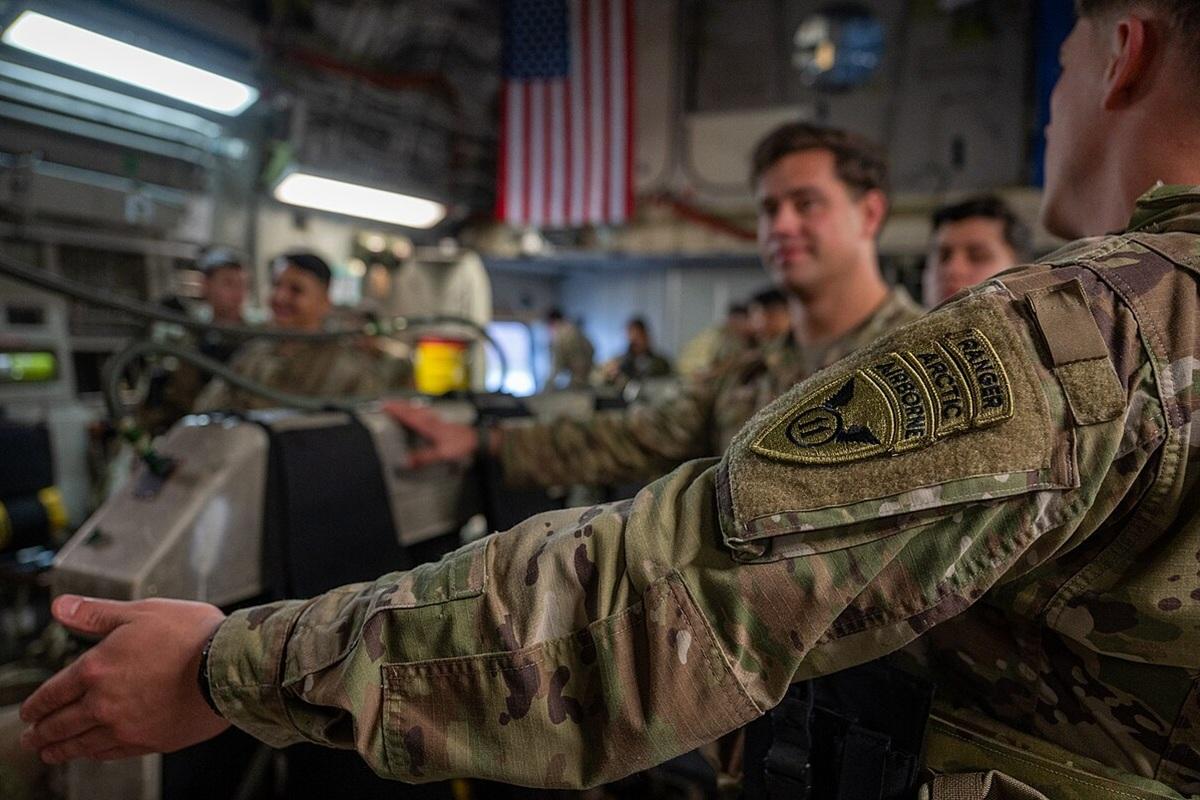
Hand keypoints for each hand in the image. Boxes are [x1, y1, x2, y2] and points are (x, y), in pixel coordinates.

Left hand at [20, 595, 228, 762]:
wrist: (229, 667)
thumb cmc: (192, 636)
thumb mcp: (142, 612)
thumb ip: (97, 613)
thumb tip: (61, 607)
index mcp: (97, 669)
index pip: (53, 692)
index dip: (36, 704)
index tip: (28, 712)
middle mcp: (104, 702)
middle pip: (61, 723)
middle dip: (41, 732)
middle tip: (31, 738)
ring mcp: (126, 725)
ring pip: (82, 743)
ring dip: (60, 749)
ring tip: (50, 753)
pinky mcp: (149, 741)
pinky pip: (110, 753)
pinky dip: (92, 755)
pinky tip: (90, 753)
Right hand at [384, 401, 479, 467]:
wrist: (478, 439)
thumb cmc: (463, 445)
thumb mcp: (442, 454)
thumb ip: (424, 458)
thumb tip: (407, 462)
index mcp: (429, 425)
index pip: (408, 415)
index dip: (395, 410)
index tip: (383, 405)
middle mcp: (431, 419)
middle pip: (411, 409)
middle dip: (398, 405)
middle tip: (385, 403)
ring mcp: (437, 419)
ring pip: (418, 409)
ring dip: (406, 406)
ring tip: (397, 405)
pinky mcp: (441, 421)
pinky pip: (424, 412)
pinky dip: (416, 410)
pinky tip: (417, 413)